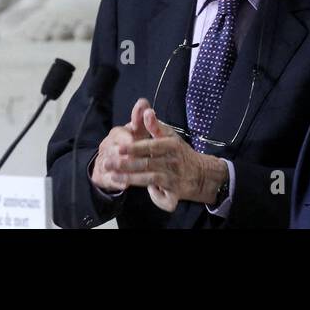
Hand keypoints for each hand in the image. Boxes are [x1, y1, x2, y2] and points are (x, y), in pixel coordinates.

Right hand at [90, 99, 151, 192]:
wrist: (108, 162)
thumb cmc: (127, 143)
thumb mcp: (134, 131)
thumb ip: (139, 118)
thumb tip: (143, 101)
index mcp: (116, 134)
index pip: (120, 133)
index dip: (127, 137)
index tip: (134, 140)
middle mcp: (108, 147)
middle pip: (116, 150)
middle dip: (129, 155)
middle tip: (142, 159)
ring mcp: (105, 162)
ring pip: (114, 165)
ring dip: (124, 169)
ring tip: (136, 172)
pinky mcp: (104, 177)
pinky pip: (110, 180)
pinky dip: (118, 182)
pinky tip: (126, 185)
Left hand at [105, 103, 227, 209]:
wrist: (202, 174)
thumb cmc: (180, 152)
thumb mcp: (170, 136)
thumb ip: (156, 126)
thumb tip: (147, 111)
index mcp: (172, 146)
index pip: (152, 146)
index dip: (135, 147)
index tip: (119, 147)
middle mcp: (173, 162)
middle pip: (147, 164)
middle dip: (126, 165)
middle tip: (107, 163)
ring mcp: (175, 179)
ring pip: (150, 179)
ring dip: (131, 179)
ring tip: (113, 177)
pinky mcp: (176, 194)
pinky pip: (163, 198)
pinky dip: (155, 197)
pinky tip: (146, 193)